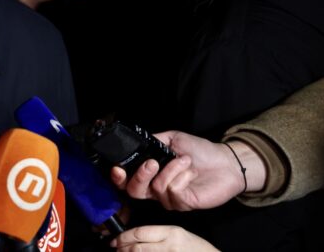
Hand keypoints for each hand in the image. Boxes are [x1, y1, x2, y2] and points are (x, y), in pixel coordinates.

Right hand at [110, 131, 246, 210]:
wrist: (225, 162)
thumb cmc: (201, 151)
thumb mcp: (173, 139)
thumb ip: (153, 141)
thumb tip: (136, 141)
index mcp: (151, 174)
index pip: (127, 181)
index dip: (118, 178)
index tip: (117, 168)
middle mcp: (157, 188)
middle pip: (134, 191)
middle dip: (141, 175)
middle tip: (153, 162)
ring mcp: (169, 198)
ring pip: (157, 187)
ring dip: (171, 169)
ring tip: (185, 160)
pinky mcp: (183, 204)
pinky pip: (173, 190)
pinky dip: (181, 176)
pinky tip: (191, 172)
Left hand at [111, 225, 217, 250]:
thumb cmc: (196, 248)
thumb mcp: (178, 234)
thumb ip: (157, 235)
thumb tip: (134, 237)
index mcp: (171, 232)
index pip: (140, 233)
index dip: (123, 237)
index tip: (115, 240)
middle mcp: (169, 246)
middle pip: (137, 247)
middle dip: (122, 249)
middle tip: (116, 249)